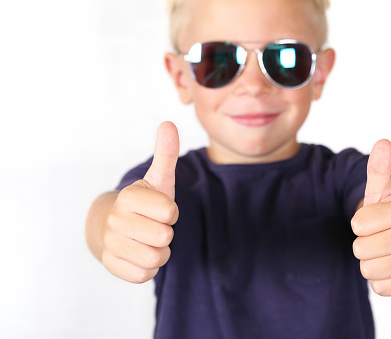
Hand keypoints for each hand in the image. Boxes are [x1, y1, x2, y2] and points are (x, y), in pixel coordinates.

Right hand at [101, 122, 179, 282]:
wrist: (115, 227)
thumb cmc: (145, 203)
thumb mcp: (158, 179)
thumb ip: (166, 154)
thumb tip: (168, 123)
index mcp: (129, 196)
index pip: (170, 212)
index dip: (171, 212)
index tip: (160, 209)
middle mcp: (115, 219)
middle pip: (165, 236)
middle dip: (166, 233)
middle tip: (153, 225)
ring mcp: (111, 243)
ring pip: (156, 258)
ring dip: (159, 251)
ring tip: (147, 239)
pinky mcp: (111, 265)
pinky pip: (144, 274)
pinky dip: (148, 268)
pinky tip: (138, 254)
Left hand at [351, 140, 390, 295]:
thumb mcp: (381, 192)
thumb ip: (378, 169)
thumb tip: (383, 142)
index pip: (357, 224)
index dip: (360, 224)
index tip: (374, 221)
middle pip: (359, 249)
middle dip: (364, 244)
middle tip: (379, 238)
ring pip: (367, 269)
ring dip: (371, 262)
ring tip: (384, 251)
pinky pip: (378, 287)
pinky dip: (380, 280)